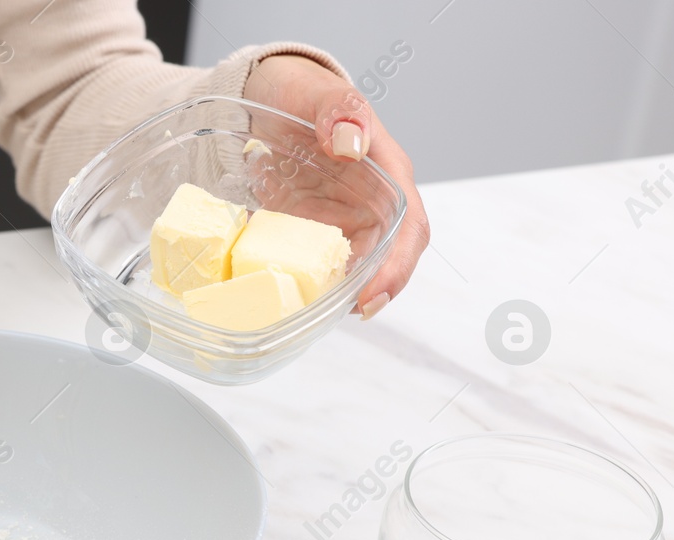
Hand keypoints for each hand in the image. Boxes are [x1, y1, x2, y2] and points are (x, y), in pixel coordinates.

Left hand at [242, 54, 429, 319]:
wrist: (265, 96)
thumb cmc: (300, 92)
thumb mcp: (318, 92)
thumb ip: (338, 112)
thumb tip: (351, 144)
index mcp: (385, 172)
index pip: (409, 226)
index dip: (397, 264)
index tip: (374, 293)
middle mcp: (369, 202)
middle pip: (390, 255)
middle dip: (376, 289)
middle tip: (353, 313)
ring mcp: (340, 218)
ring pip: (355, 265)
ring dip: (342, 291)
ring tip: (318, 312)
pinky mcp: (311, 228)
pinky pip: (316, 261)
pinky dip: (308, 280)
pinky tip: (290, 295)